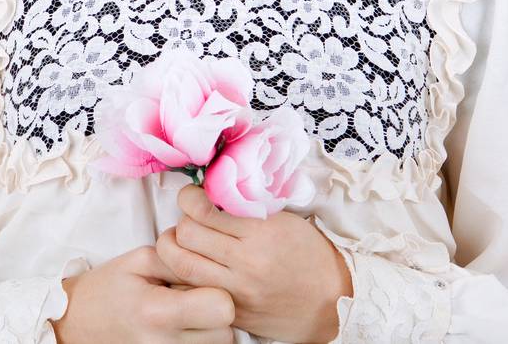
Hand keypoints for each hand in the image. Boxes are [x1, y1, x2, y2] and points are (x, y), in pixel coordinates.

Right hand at [50, 245, 234, 343]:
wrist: (75, 322)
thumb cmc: (107, 288)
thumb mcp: (140, 261)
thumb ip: (181, 261)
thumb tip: (213, 264)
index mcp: (158, 312)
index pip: (222, 308)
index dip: (217, 292)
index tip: (199, 285)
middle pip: (227, 332)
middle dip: (216, 313)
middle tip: (190, 300)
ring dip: (210, 330)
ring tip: (183, 314)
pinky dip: (197, 340)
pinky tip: (179, 327)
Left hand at [155, 185, 351, 343]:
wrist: (334, 300)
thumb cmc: (309, 254)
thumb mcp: (282, 220)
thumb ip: (244, 208)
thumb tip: (208, 195)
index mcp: (260, 235)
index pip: (202, 211)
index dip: (188, 199)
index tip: (191, 197)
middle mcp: (246, 264)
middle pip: (185, 238)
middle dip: (179, 224)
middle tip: (187, 221)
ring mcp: (237, 292)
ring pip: (181, 267)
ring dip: (173, 251)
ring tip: (182, 244)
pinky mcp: (233, 312)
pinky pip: (193, 291)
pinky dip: (184, 277)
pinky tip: (194, 267)